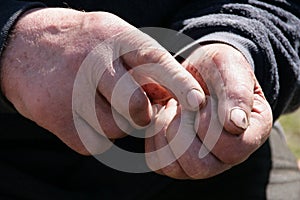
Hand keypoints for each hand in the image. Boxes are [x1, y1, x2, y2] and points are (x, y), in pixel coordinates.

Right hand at [0, 8, 204, 154]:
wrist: (28, 47)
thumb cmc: (85, 46)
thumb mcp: (117, 38)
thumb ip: (146, 65)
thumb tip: (174, 97)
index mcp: (117, 39)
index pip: (155, 62)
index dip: (179, 83)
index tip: (196, 101)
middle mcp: (95, 64)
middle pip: (137, 107)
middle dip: (142, 113)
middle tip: (133, 104)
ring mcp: (73, 92)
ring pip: (117, 129)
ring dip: (115, 121)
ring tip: (98, 101)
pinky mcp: (58, 118)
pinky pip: (95, 143)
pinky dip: (95, 133)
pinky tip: (81, 111)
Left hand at [145, 43, 272, 178]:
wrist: (197, 72)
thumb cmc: (217, 70)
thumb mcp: (231, 68)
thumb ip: (237, 93)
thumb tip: (237, 124)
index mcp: (250, 135)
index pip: (232, 150)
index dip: (211, 125)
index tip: (203, 100)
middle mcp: (227, 156)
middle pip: (201, 167)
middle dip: (184, 131)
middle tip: (185, 105)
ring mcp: (201, 160)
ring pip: (177, 169)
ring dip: (168, 133)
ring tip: (172, 108)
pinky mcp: (177, 159)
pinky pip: (159, 163)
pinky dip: (154, 137)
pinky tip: (162, 115)